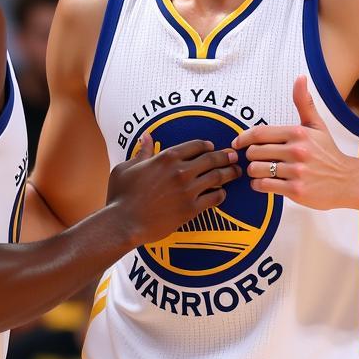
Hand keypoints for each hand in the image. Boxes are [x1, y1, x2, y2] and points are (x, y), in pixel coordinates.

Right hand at [106, 137, 239, 246]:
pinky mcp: (191, 209)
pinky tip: (222, 194)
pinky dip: (221, 194)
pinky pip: (214, 198)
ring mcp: (187, 190)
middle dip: (226, 156)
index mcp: (166, 157)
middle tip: (234, 157)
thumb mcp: (126, 167)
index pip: (196, 145)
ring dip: (230, 173)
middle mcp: (180, 171)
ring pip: (217, 176)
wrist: (123, 223)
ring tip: (237, 172)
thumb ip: (142, 151)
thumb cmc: (121, 195)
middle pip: (212, 159)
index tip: (213, 147)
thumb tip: (147, 136)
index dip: (207, 145)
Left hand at [232, 76, 356, 210]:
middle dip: (250, 156)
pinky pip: (263, 186)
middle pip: (254, 152)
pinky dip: (258, 185)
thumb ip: (304, 103)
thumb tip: (300, 77)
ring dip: (253, 172)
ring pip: (256, 170)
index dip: (242, 138)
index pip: (259, 133)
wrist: (348, 181)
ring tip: (260, 172)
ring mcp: (296, 171)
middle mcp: (297, 151)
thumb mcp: (317, 126)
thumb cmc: (328, 153)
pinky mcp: (295, 190)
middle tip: (256, 160)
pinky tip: (264, 183)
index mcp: (298, 133)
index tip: (237, 143)